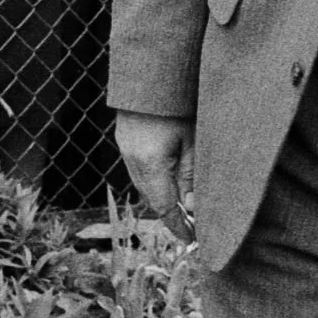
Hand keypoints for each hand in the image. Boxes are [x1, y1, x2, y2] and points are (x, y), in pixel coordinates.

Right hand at [115, 110, 196, 243]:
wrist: (150, 75)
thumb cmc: (179, 105)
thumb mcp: (193, 141)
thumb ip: (192, 177)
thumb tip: (192, 209)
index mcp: (150, 163)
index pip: (164, 207)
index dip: (178, 227)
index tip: (192, 242)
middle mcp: (132, 159)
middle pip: (151, 199)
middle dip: (171, 216)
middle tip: (192, 228)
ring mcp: (125, 149)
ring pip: (143, 186)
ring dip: (161, 199)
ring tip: (183, 208)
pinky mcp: (124, 141)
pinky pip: (138, 172)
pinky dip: (153, 183)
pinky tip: (168, 181)